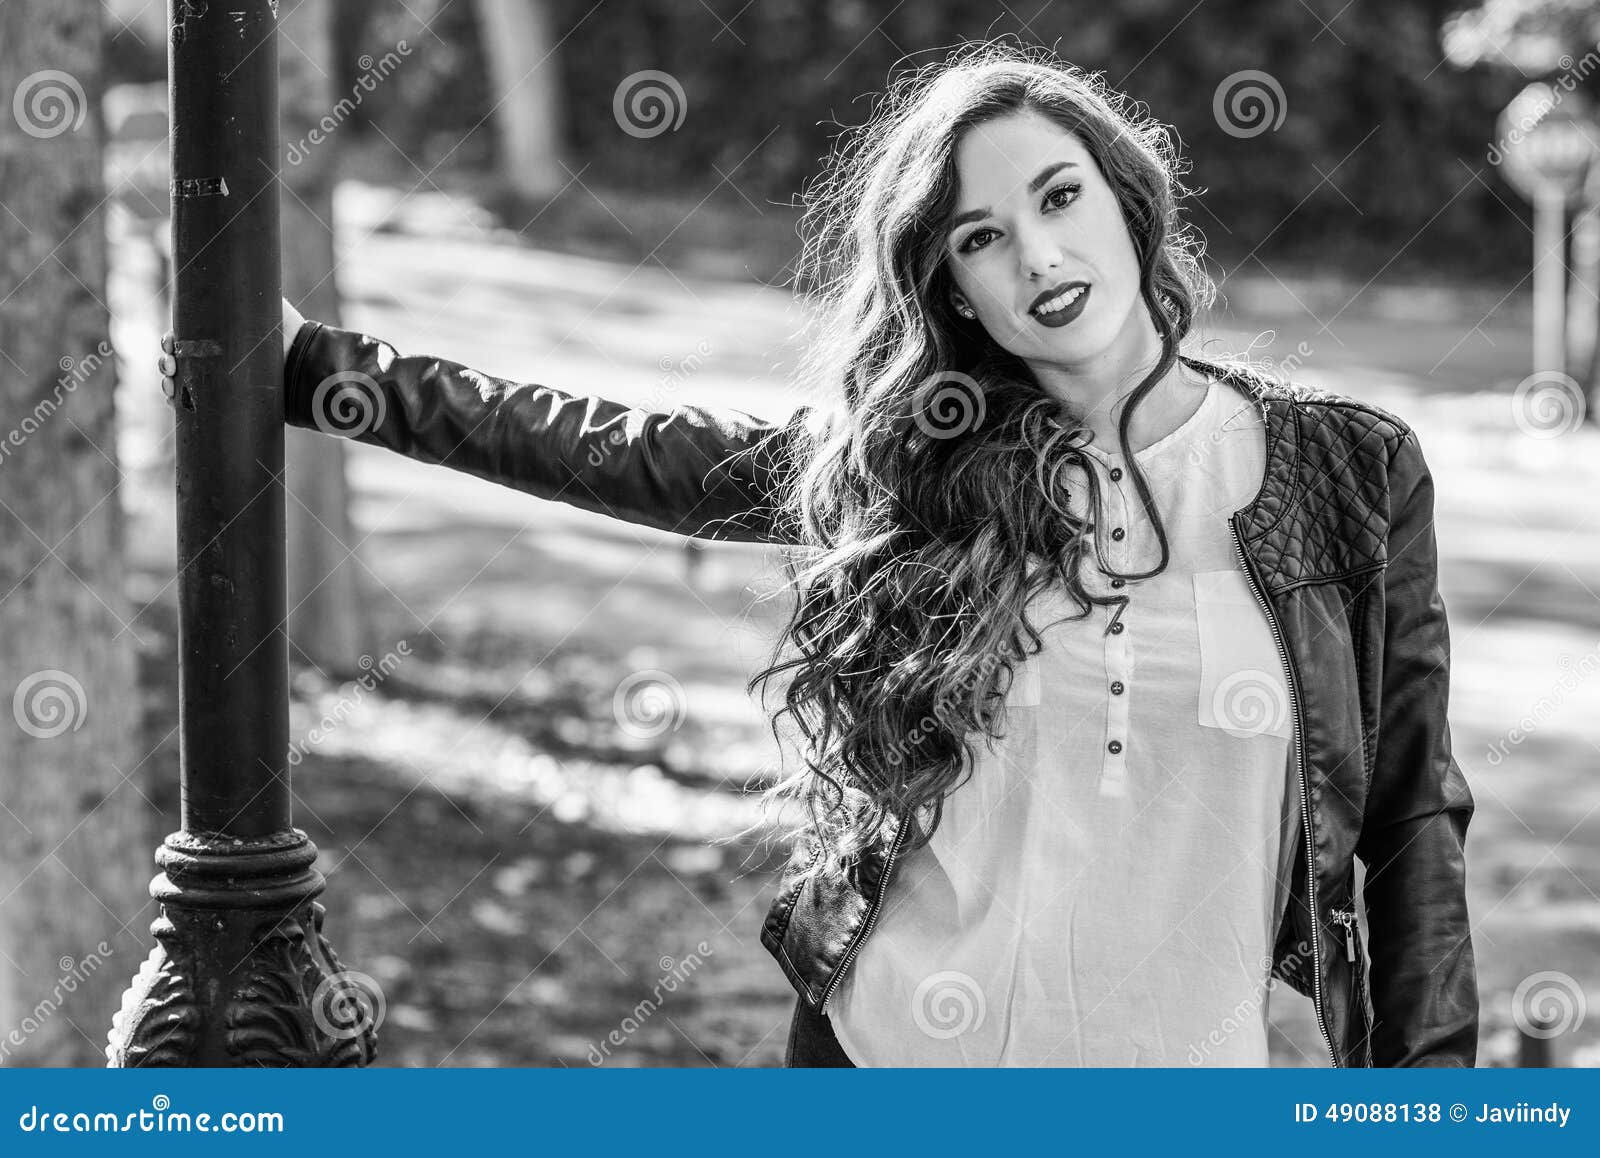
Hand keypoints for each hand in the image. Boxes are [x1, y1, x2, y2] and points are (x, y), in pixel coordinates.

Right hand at [158, 297, 306, 409]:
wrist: (304, 358)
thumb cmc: (286, 329)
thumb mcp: (262, 303)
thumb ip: (241, 291)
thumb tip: (221, 268)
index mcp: (216, 337)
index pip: (183, 340)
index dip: (170, 342)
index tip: (169, 344)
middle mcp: (216, 357)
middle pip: (178, 361)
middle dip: (166, 363)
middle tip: (169, 364)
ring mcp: (221, 378)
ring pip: (183, 382)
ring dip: (168, 383)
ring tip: (169, 384)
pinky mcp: (229, 398)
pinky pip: (198, 403)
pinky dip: (179, 402)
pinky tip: (172, 401)